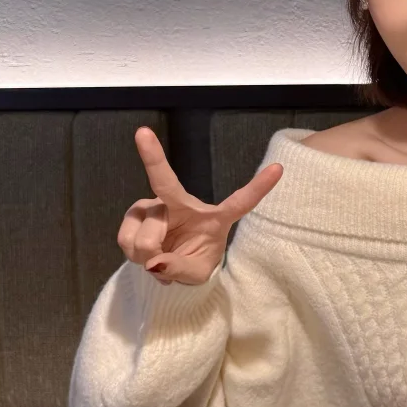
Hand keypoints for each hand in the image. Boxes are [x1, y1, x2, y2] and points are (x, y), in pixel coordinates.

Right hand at [118, 127, 282, 284]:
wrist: (170, 264)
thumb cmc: (194, 260)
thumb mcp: (195, 274)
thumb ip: (179, 267)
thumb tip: (154, 262)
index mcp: (216, 217)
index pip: (240, 202)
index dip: (259, 187)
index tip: (279, 168)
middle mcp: (183, 203)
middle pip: (166, 182)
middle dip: (153, 156)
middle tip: (142, 133)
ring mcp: (155, 205)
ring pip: (146, 235)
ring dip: (147, 256)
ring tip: (159, 259)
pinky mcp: (135, 213)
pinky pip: (127, 238)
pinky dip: (134, 255)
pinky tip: (146, 256)